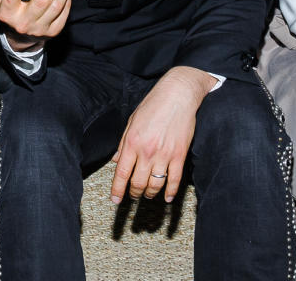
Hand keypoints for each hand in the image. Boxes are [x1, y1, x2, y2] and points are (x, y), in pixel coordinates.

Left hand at [110, 66, 214, 203]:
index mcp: (132, 142)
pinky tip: (167, 197)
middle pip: (138, 183)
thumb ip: (123, 143)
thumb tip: (115, 160)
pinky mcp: (179, 155)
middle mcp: (147, 151)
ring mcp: (164, 155)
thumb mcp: (132, 121)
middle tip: (132, 196)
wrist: (177, 95)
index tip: (115, 200)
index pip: (121, 173)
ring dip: (150, 194)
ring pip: (155, 184)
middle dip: (133, 193)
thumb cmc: (153, 105)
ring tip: (147, 195)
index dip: (117, 190)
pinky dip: (171, 192)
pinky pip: (175, 180)